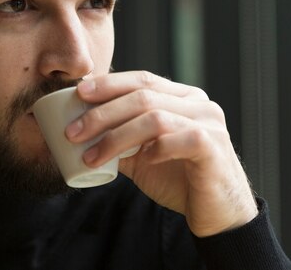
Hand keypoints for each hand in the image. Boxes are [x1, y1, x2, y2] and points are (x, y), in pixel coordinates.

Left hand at [65, 71, 257, 235]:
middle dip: (102, 113)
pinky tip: (139, 162)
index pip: (143, 79)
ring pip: (154, 118)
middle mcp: (198, 103)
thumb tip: (81, 131)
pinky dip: (153, 149)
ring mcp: (209, 122)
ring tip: (90, 156)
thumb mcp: (144, 155)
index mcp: (183, 97)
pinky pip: (176, 140)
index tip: (78, 93)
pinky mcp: (213, 146)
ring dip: (116, 137)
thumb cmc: (180, 179)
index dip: (109, 84)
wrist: (218, 212)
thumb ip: (121, 140)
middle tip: (72, 132)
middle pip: (143, 96)